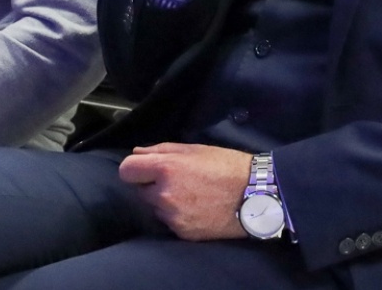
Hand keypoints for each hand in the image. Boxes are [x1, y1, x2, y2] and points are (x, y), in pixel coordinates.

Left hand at [118, 143, 251, 240]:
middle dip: (153, 186)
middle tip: (179, 181)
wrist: (254, 195)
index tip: (146, 170)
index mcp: (166, 168)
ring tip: (192, 195)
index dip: (136, 169)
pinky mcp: (181, 232)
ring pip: (156, 208)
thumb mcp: (195, 149)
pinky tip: (198, 208)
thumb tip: (137, 153)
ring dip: (166, 202)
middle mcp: (164, 194)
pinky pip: (169, 222)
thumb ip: (161, 150)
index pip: (127, 170)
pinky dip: (178, 216)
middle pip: (141, 191)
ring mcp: (172, 216)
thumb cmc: (226, 166)